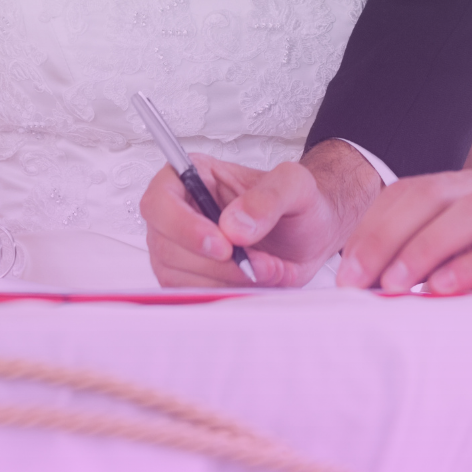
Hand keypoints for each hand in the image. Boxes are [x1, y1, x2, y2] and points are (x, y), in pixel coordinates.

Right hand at [141, 141, 383, 286]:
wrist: (311, 235)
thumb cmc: (298, 203)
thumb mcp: (295, 186)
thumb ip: (268, 198)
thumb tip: (234, 226)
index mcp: (194, 176)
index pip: (160, 200)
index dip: (182, 226)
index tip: (221, 244)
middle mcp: (180, 212)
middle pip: (165, 245)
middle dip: (215, 263)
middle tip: (257, 263)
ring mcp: (181, 249)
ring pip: (176, 275)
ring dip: (225, 281)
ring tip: (267, 269)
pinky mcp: (191, 278)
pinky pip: (192, 296)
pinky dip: (227, 295)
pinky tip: (256, 282)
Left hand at [336, 127, 471, 318]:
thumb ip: (447, 259)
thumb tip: (383, 292)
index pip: (407, 194)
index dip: (371, 228)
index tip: (344, 273)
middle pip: (425, 197)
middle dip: (382, 238)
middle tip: (355, 283)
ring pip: (463, 214)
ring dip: (422, 249)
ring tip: (393, 288)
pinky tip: (445, 292)